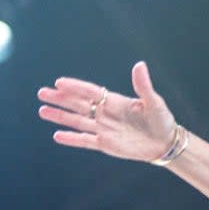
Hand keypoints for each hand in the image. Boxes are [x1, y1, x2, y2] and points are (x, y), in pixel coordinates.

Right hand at [37, 61, 176, 162]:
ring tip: (42, 110)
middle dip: (60, 99)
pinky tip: (57, 135)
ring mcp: (104, 129)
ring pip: (77, 121)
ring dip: (60, 117)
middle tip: (42, 93)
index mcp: (115, 101)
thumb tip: (139, 65)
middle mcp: (106, 114)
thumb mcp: (154, 102)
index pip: (91, 92)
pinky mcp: (105, 144)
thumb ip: (143, 86)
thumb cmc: (161, 120)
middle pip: (78, 104)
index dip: (76, 87)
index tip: (60, 82)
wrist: (166, 143)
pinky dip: (72, 139)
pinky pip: (85, 141)